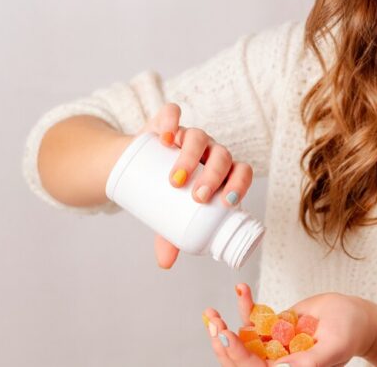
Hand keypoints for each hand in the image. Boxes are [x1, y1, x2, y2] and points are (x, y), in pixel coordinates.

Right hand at [138, 103, 253, 269]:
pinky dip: (170, 122)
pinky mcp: (165, 122)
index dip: (240, 185)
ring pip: (199, 137)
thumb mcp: (168, 215)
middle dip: (215, 176)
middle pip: (223, 156)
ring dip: (192, 156)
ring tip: (177, 179)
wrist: (134, 166)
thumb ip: (170, 235)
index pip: (242, 173)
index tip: (226, 203)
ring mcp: (187, 135)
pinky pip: (172, 114)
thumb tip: (165, 263)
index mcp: (221, 172)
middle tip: (198, 197)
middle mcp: (208, 151)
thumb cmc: (162, 193)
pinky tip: (165, 137)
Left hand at [203, 284, 376, 366]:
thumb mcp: (333, 347)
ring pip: (242, 341)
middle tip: (212, 322)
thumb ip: (309, 362)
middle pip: (241, 359)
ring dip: (224, 327)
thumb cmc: (351, 333)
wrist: (357, 315)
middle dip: (223, 342)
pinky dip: (245, 306)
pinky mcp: (273, 330)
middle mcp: (278, 363)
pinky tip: (241, 290)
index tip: (224, 335)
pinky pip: (254, 321)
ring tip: (212, 313)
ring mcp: (273, 347)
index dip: (237, 355)